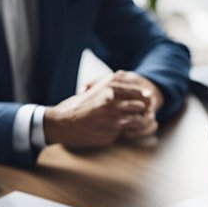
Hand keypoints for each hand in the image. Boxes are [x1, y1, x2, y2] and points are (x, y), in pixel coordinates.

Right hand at [43, 71, 158, 148]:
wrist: (62, 123)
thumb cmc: (77, 106)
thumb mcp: (94, 88)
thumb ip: (109, 83)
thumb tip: (124, 73)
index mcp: (110, 87)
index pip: (141, 92)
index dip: (145, 99)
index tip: (145, 104)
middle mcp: (114, 100)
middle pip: (143, 106)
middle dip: (144, 111)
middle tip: (142, 115)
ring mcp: (114, 117)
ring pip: (140, 120)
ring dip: (139, 123)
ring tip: (134, 124)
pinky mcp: (112, 131)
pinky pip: (128, 132)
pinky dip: (129, 132)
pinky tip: (123, 131)